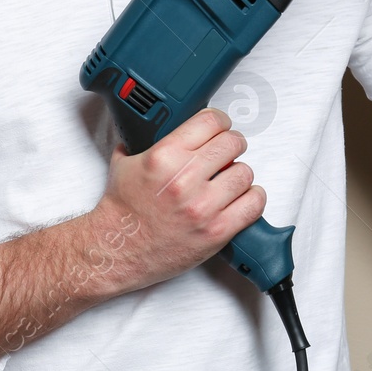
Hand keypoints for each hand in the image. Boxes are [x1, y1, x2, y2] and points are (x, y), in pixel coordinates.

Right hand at [91, 107, 265, 295]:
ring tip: (230, 179)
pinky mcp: (216, 231)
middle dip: (232, 145)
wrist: (118, 248)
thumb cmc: (122, 210)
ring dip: (240, 174)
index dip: (220, 121)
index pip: (211, 121)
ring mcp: (203, 206)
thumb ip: (141, 141)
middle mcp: (185, 178)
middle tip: (228, 151)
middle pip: (232, 144)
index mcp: (164, 156)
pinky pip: (253, 205)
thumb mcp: (124, 163)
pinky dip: (252, 198)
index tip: (220, 126)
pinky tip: (242, 198)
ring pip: (245, 173)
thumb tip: (151, 128)